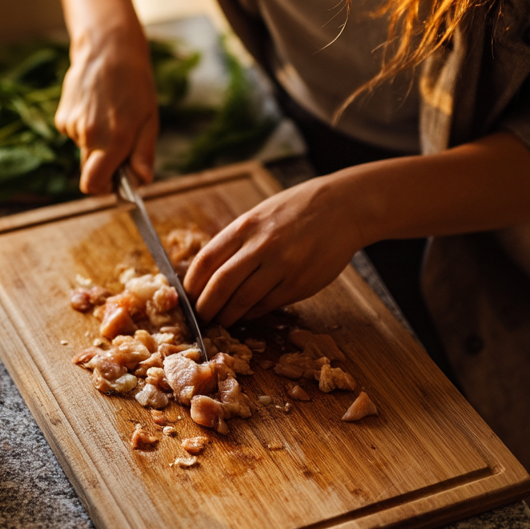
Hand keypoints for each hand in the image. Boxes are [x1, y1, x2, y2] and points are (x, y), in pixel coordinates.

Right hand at [55, 23, 157, 194]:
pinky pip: (75, 134)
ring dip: (96, 141)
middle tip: (120, 141)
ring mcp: (72, 126)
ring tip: (110, 113)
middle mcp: (89, 136)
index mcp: (114, 140)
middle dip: (103, 165)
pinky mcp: (61, 117)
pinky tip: (96, 106)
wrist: (107, 49)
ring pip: (84, 150)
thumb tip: (142, 181)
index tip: (117, 180)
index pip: (94, 184)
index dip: (105, 188)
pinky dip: (85, 127)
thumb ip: (143, 153)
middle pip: (89, 171)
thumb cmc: (134, 83)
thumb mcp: (149, 119)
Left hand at [183, 177, 363, 324]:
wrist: (342, 207)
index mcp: (246, 226)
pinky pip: (268, 305)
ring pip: (243, 300)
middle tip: (200, 317)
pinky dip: (252, 313)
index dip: (192, 284)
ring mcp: (282, 266)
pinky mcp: (300, 284)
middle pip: (220, 285)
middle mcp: (261, 245)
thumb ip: (237, 241)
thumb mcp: (260, 215)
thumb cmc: (296, 209)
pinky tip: (246, 314)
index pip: (206, 260)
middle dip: (205, 307)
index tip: (187, 296)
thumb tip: (211, 272)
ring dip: (227, 315)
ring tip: (221, 321)